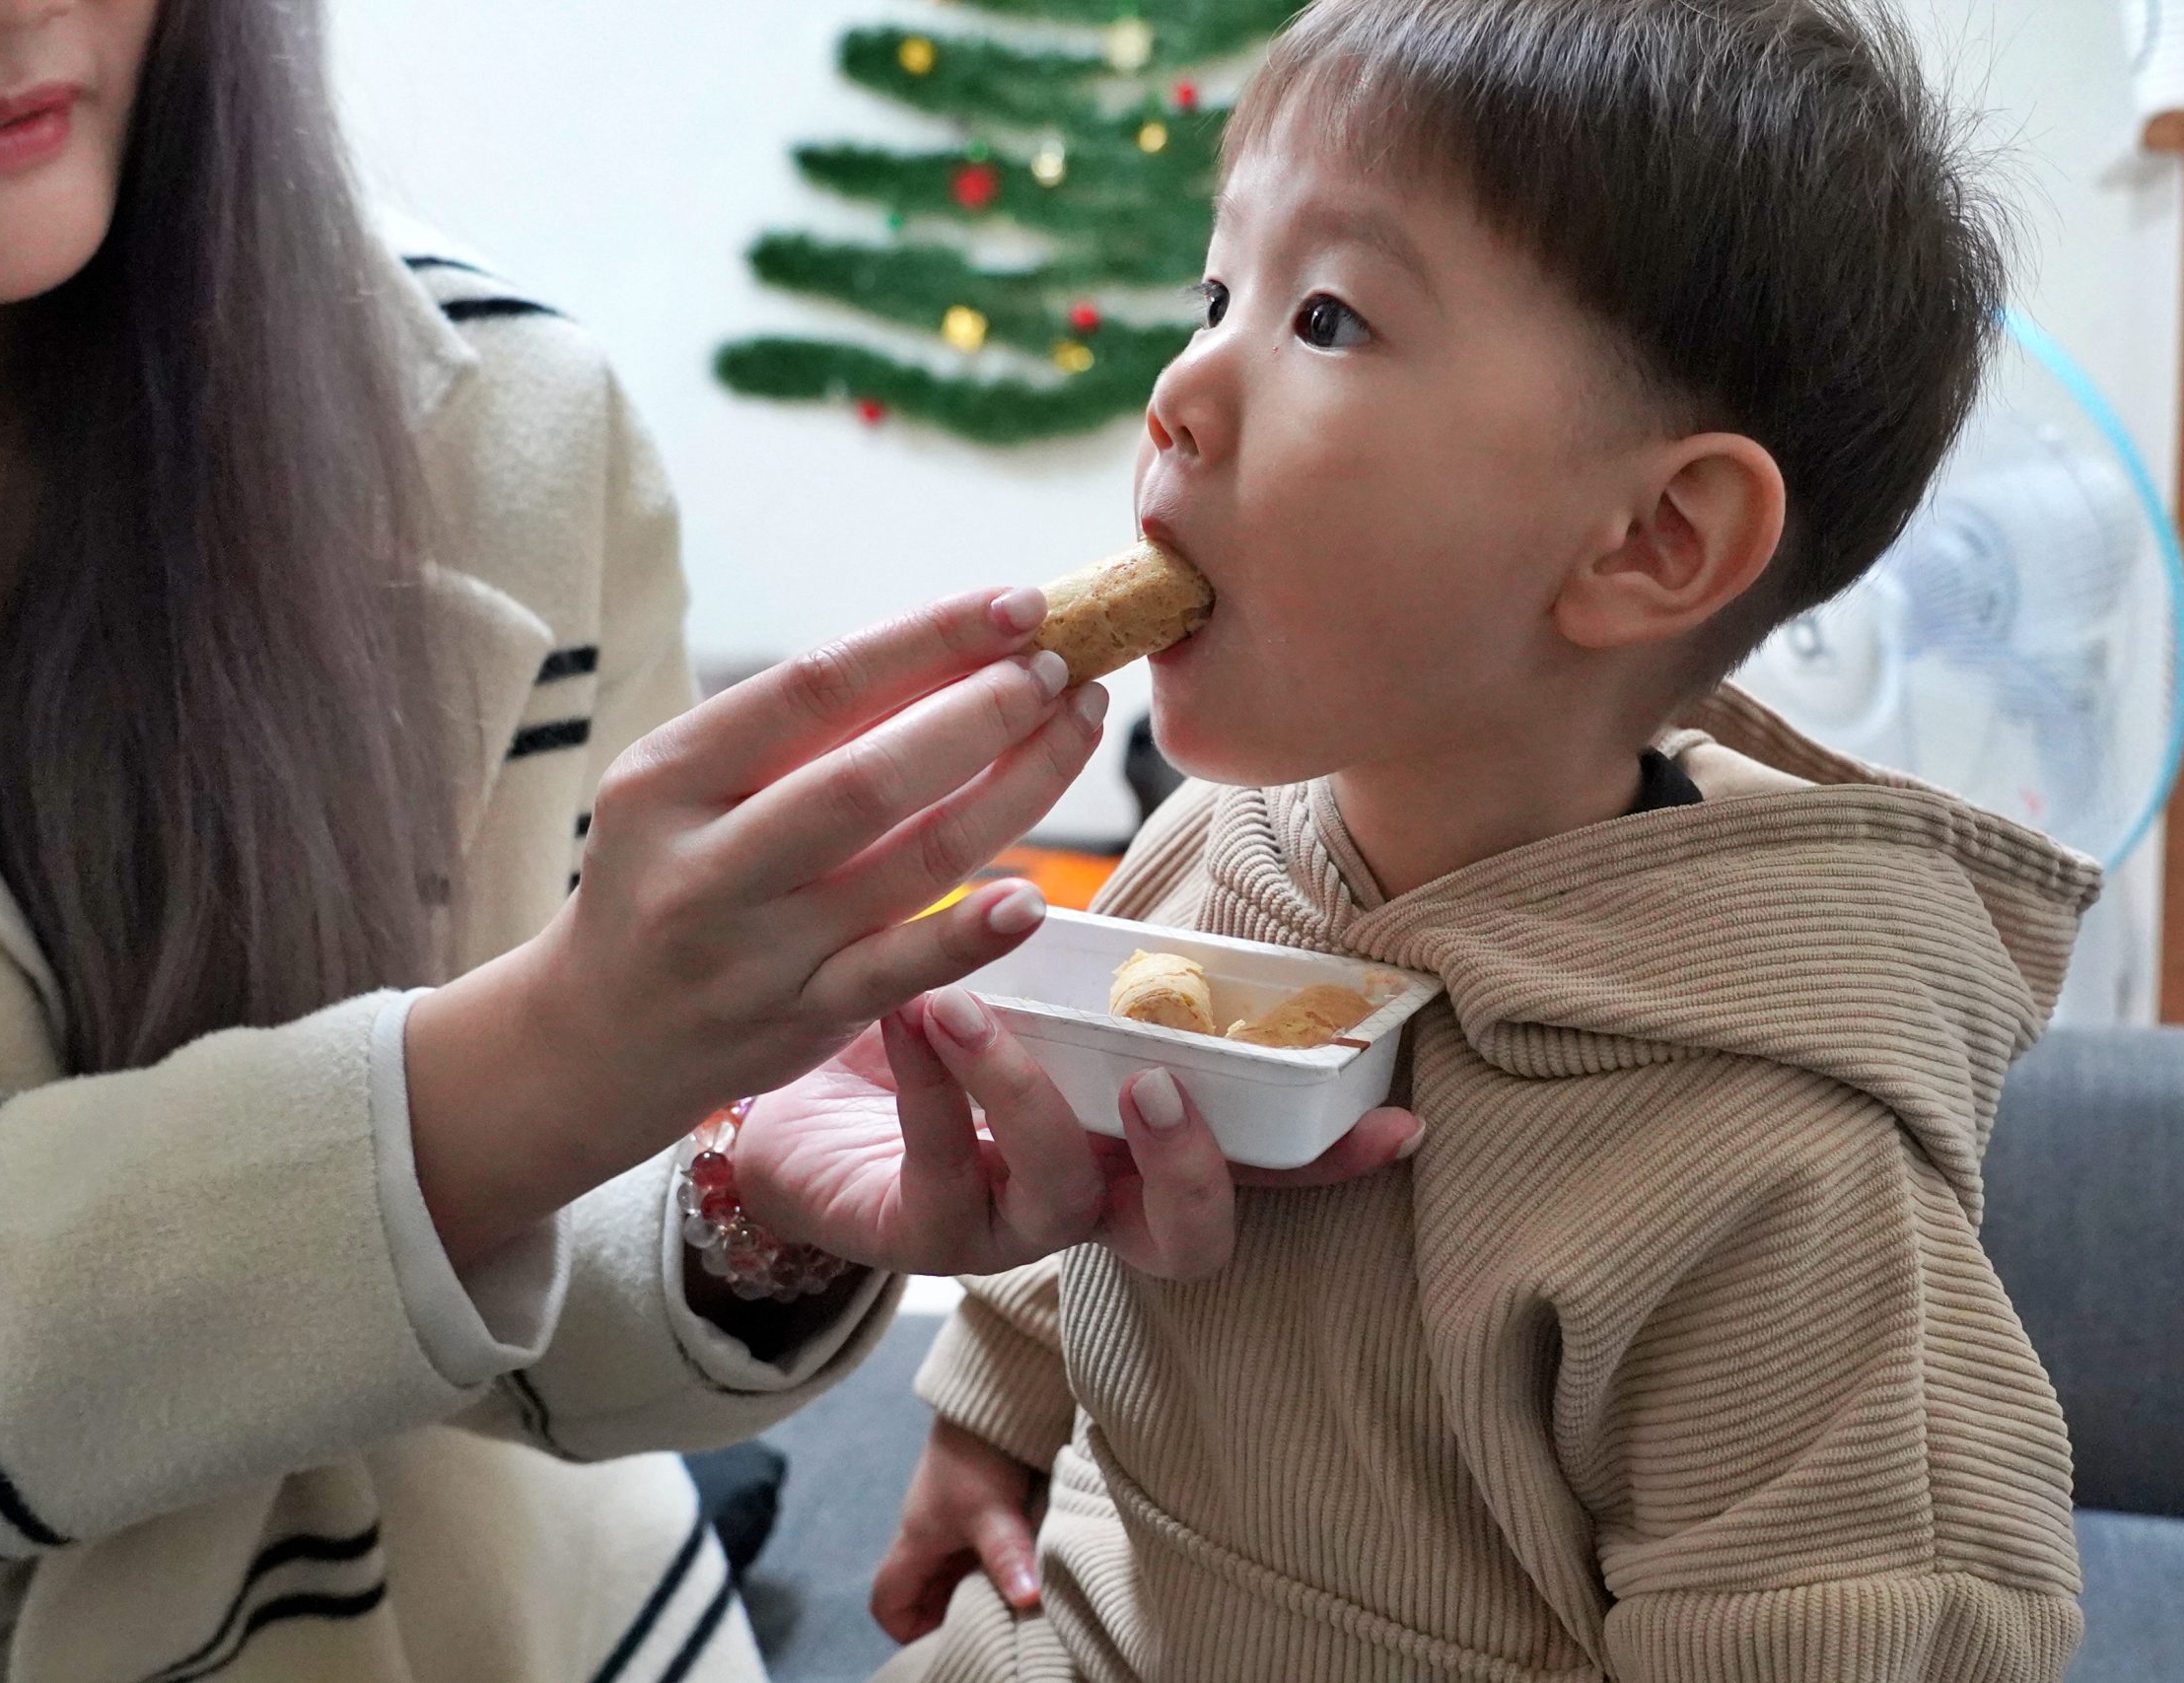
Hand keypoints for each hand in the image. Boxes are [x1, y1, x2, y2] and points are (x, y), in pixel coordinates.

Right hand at [407, 588, 1105, 1269]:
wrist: (598, 1035)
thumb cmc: (668, 877)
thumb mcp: (684, 787)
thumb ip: (794, 732)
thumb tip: (955, 648)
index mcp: (668, 775)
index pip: (817, 686)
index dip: (930, 638)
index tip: (1017, 604)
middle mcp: (705, 863)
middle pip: (870, 775)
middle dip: (983, 712)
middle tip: (1061, 668)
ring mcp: (756, 951)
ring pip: (911, 862)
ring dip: (1016, 790)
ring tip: (1075, 728)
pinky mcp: (803, 1019)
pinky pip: (904, 971)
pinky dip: (972, 933)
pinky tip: (1033, 895)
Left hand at [735, 986, 1424, 1279]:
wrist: (788, 1070)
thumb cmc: (935, 1026)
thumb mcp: (1036, 995)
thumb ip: (1112, 979)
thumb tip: (1192, 902)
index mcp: (1136, 1146)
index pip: (1260, 1167)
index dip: (1331, 1160)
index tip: (1395, 1122)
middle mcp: (1092, 1201)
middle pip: (1188, 1237)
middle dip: (1192, 1164)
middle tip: (1158, 1079)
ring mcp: (1008, 1232)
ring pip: (1057, 1195)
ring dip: (1024, 1093)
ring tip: (968, 1006)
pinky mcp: (918, 1237)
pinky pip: (940, 1166)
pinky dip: (930, 1081)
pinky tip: (909, 1009)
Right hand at [871, 1420, 1042, 1642]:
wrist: (995, 1393)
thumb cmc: (979, 1451)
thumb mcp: (993, 1509)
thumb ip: (1006, 1555)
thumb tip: (1027, 1600)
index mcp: (917, 1540)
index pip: (887, 1599)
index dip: (907, 1628)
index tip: (945, 1638)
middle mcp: (931, 1533)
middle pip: (926, 1592)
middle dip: (953, 1613)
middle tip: (992, 1627)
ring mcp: (956, 1518)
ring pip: (956, 1570)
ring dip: (981, 1586)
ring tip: (1014, 1601)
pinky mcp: (982, 1503)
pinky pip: (980, 1548)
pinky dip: (998, 1564)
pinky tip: (1027, 1568)